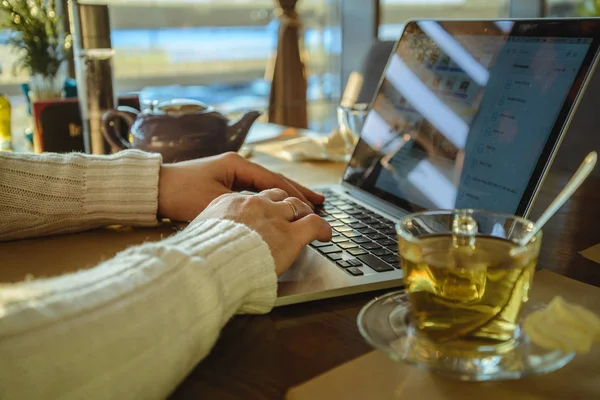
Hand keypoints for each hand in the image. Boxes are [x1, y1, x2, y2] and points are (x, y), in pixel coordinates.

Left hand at [158, 152, 324, 221]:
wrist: (153, 189)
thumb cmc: (179, 193)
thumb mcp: (212, 202)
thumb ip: (240, 208)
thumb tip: (266, 219)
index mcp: (237, 163)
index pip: (274, 180)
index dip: (295, 194)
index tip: (313, 205)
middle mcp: (237, 164)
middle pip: (275, 179)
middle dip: (298, 191)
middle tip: (320, 201)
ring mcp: (231, 172)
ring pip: (266, 185)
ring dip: (286, 195)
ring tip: (308, 203)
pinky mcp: (225, 182)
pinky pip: (255, 190)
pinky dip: (271, 198)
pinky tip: (280, 206)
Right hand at [196, 189, 331, 275]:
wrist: (208, 263)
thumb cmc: (199, 255)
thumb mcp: (199, 235)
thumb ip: (210, 232)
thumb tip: (209, 242)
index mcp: (229, 202)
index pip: (253, 197)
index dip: (264, 203)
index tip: (268, 209)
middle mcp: (254, 203)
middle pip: (277, 195)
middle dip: (287, 202)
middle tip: (294, 210)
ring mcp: (274, 215)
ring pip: (296, 206)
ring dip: (304, 212)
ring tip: (310, 219)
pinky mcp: (290, 233)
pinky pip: (314, 224)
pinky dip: (323, 228)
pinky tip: (326, 234)